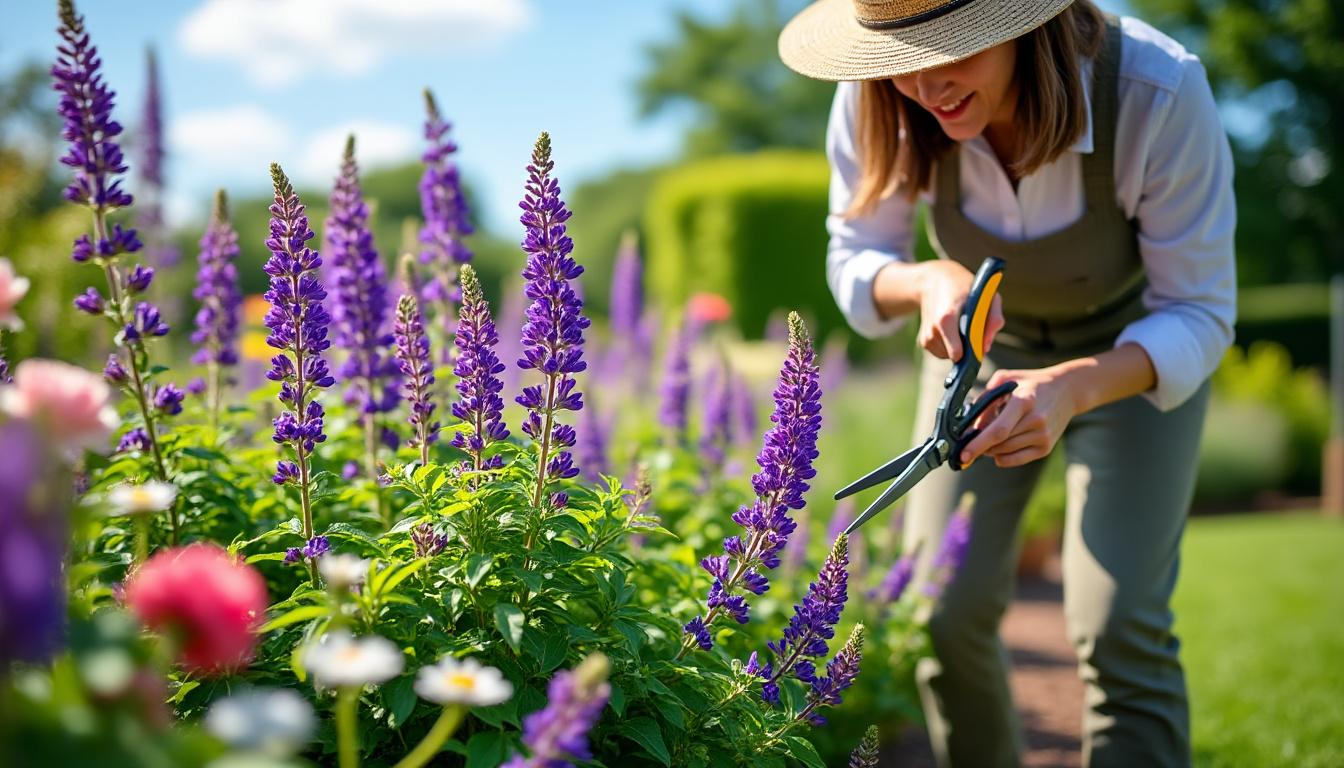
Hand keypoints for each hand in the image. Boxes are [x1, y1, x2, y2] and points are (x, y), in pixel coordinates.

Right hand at [915, 261, 1003, 361]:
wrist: (934, 281)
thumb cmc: (965, 287)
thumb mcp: (986, 295)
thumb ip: (993, 319)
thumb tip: (986, 347)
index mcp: (946, 319)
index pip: (957, 353)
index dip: (972, 353)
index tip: (978, 345)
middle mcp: (933, 330)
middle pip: (957, 356)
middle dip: (967, 348)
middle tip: (971, 328)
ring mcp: (926, 337)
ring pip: (950, 356)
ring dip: (958, 346)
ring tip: (959, 326)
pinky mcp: (923, 341)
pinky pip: (943, 353)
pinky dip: (950, 346)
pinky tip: (951, 329)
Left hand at [959, 366, 1079, 468]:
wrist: (1067, 390)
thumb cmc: (1031, 383)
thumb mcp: (1006, 379)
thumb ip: (986, 399)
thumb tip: (972, 425)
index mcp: (1024, 401)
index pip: (998, 430)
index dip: (978, 444)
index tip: (963, 453)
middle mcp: (1036, 421)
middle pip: (1000, 443)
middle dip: (980, 445)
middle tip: (970, 440)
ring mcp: (1043, 436)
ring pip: (1005, 452)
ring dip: (990, 449)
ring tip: (988, 437)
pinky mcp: (1046, 447)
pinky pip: (1016, 460)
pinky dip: (1002, 457)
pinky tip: (998, 448)